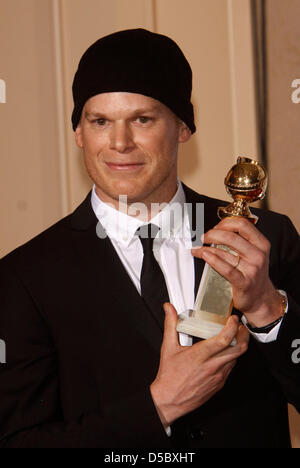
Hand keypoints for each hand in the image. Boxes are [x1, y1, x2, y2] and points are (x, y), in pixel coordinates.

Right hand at [150, 303, 248, 427]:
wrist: (170, 400)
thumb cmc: (169, 376)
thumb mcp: (168, 347)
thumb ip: (170, 324)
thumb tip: (169, 309)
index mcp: (200, 355)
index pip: (224, 339)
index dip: (232, 326)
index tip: (232, 319)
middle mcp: (212, 366)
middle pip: (239, 349)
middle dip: (243, 334)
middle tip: (240, 326)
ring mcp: (218, 376)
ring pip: (236, 358)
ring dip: (238, 346)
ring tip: (234, 337)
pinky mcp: (220, 384)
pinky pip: (231, 368)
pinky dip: (231, 357)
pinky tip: (225, 353)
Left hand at [193, 217, 282, 326]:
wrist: (260, 298)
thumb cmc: (253, 273)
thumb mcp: (253, 253)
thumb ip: (240, 240)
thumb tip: (216, 230)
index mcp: (261, 244)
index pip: (242, 224)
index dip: (225, 223)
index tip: (215, 227)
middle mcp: (258, 255)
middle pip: (231, 236)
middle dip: (212, 234)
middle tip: (203, 237)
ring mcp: (252, 269)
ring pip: (224, 252)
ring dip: (205, 248)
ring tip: (197, 249)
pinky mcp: (244, 282)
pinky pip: (225, 268)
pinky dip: (212, 259)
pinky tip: (204, 255)